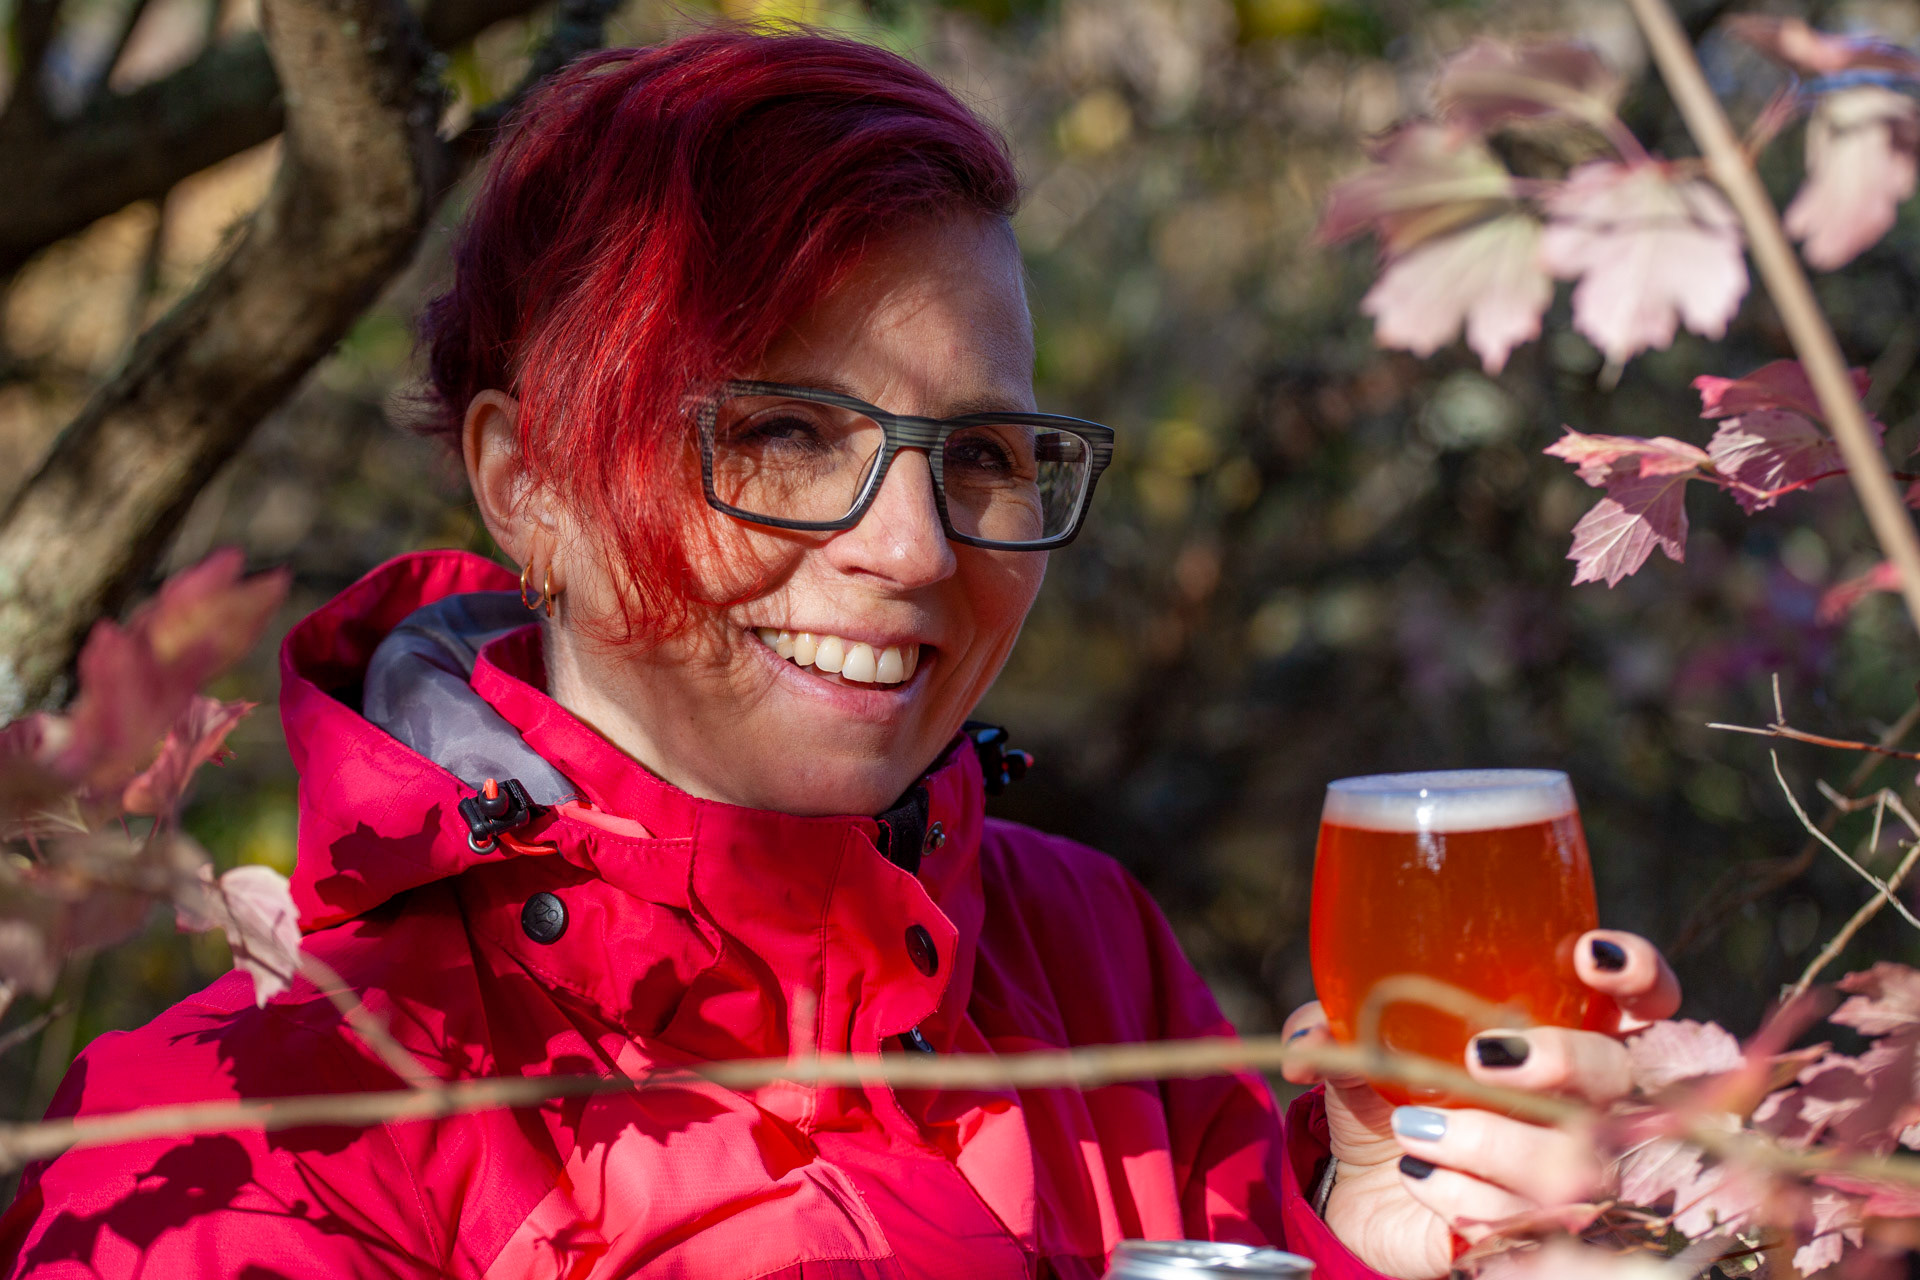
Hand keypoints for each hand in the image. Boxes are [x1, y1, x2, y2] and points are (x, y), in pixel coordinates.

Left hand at [1280, 930, 1681, 1279]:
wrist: (1369, 1191)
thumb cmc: (1388, 1095)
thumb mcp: (1358, 1049)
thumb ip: (1332, 1024)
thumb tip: (1310, 1041)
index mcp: (1564, 1032)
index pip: (1645, 996)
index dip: (1638, 973)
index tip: (1586, 954)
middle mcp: (1592, 1102)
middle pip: (1619, 1075)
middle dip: (1557, 1061)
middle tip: (1482, 1058)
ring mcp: (1582, 1173)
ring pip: (1578, 1161)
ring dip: (1488, 1142)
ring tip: (1413, 1131)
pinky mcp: (1551, 1235)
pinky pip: (1528, 1222)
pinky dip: (1462, 1197)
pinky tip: (1422, 1180)